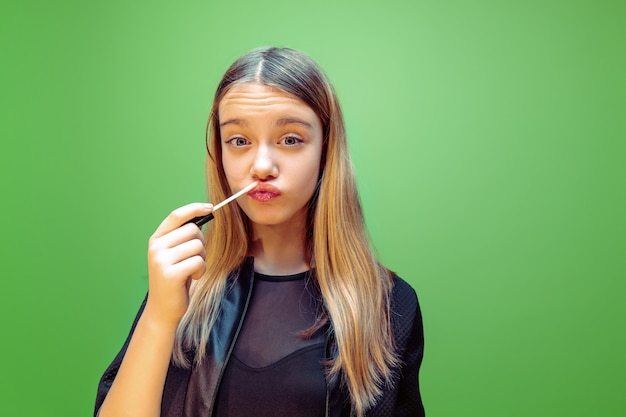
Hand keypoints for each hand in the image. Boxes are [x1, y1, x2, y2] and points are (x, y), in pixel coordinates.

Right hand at [144, 202, 212, 327]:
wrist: (163, 309)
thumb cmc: (175, 279)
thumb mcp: (175, 254)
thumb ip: (183, 237)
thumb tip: (202, 216)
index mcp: (156, 239)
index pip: (176, 216)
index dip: (194, 209)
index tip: (210, 207)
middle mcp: (156, 247)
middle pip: (193, 230)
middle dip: (201, 243)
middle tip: (196, 258)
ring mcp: (161, 260)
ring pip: (198, 246)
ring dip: (202, 259)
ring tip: (192, 270)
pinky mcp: (170, 274)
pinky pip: (198, 261)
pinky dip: (201, 269)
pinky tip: (193, 277)